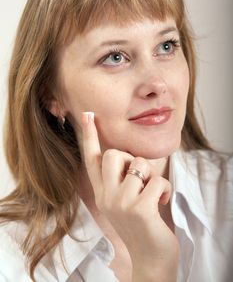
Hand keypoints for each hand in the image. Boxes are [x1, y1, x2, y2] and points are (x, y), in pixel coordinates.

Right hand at [81, 112, 178, 280]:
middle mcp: (107, 196)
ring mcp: (121, 203)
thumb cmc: (141, 226)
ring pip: (140, 164)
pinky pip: (158, 181)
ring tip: (153, 195)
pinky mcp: (140, 209)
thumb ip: (120, 181)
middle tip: (140, 179)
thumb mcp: (123, 202)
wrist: (150, 259)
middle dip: (132, 159)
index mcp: (102, 193)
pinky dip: (166, 189)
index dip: (90, 136)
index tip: (88, 115)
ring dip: (153, 178)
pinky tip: (161, 203)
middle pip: (114, 154)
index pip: (91, 159)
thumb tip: (130, 158)